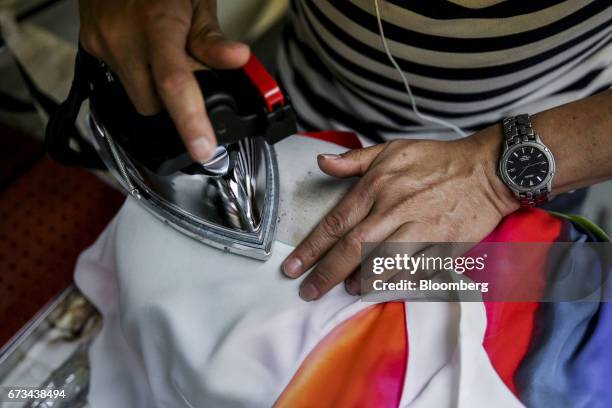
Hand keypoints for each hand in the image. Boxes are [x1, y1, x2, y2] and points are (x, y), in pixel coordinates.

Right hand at [79, 0, 249, 160]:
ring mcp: (101, 43)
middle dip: (173, 105)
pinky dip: (138, 76)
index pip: (174, 83)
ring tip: (166, 60)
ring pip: (134, 98)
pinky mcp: (89, 46)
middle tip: (191, 79)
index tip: (203, 149)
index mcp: (157, 24)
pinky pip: (118, 80)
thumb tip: (238, 61)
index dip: (190, 121)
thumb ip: (212, 38)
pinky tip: (145, 54)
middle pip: (151, 105)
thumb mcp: (196, 0)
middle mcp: (123, 37)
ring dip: (155, 92)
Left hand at [281, 126, 519, 300]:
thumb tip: (321, 163)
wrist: (487, 169)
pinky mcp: (445, 245)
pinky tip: (384, 288)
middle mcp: (396, 208)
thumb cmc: (436, 160)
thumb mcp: (392, 150)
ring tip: (348, 289)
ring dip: (361, 281)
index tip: (293, 268)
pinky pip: (416, 271)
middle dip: (327, 273)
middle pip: (353, 247)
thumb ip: (354, 160)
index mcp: (378, 186)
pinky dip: (397, 283)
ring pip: (383, 263)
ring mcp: (422, 229)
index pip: (336, 222)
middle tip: (308, 291)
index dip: (312, 248)